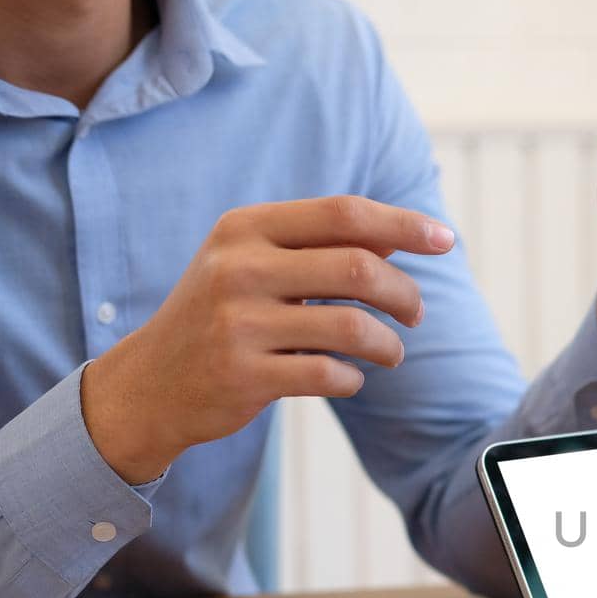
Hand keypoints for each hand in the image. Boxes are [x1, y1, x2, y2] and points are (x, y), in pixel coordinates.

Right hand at [82, 196, 453, 482]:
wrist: (150, 383)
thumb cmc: (224, 315)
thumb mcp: (255, 264)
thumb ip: (318, 247)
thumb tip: (402, 238)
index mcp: (246, 228)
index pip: (344, 214)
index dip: (404, 225)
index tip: (446, 239)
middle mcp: (238, 267)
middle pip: (358, 268)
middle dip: (405, 295)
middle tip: (415, 314)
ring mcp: (238, 322)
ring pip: (352, 326)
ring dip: (388, 344)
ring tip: (391, 352)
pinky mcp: (243, 375)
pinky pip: (330, 374)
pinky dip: (354, 379)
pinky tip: (349, 377)